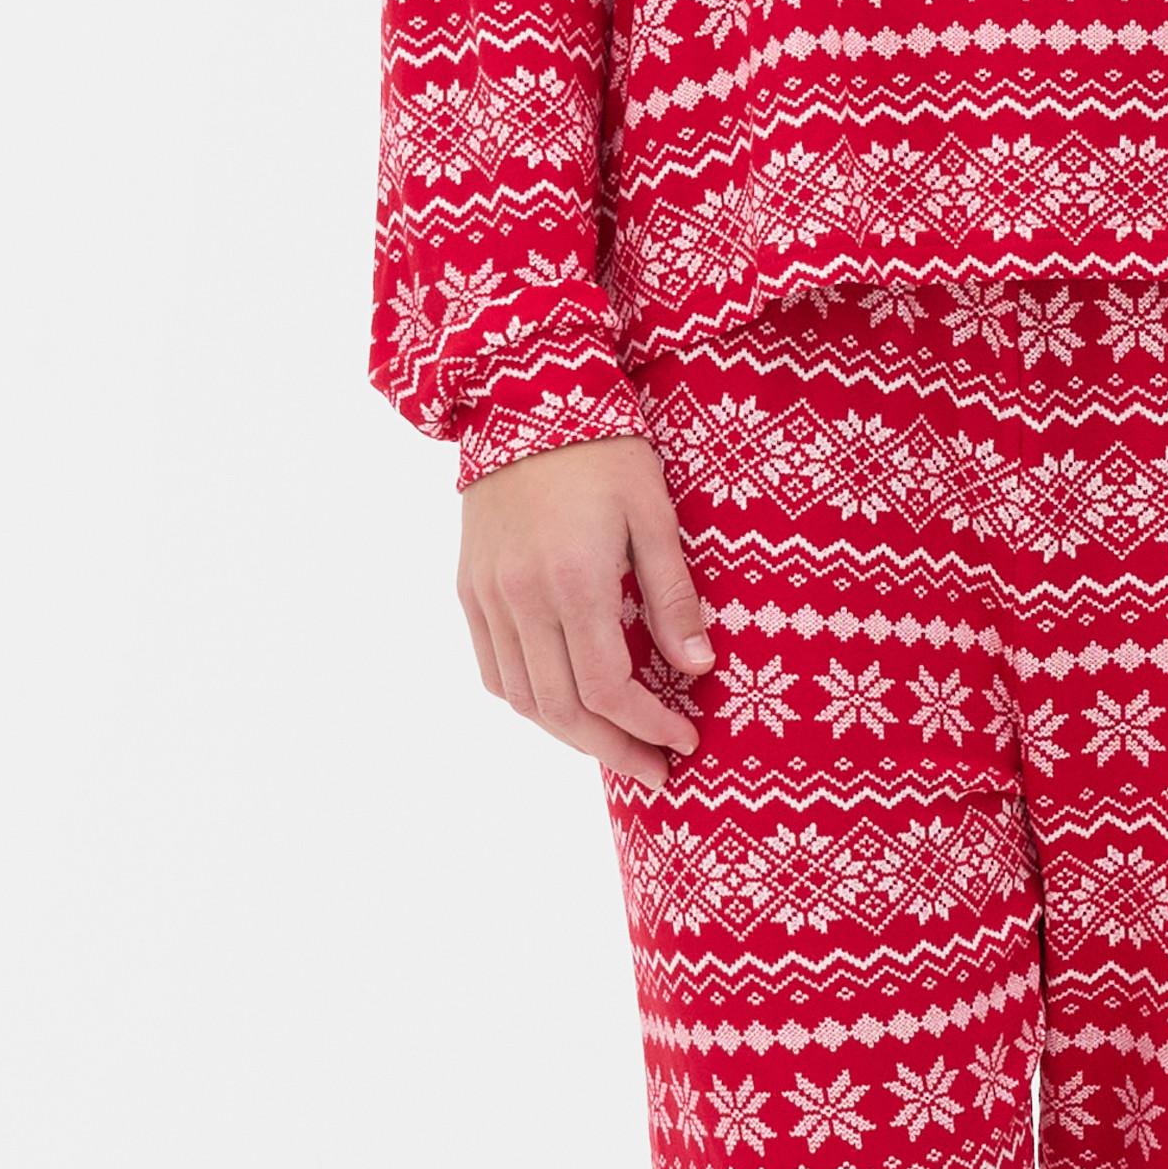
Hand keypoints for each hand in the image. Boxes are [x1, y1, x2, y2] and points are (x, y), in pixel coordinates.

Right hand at [457, 434, 718, 789]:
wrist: (523, 398)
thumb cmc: (602, 450)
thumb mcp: (654, 514)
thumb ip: (673, 596)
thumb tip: (699, 667)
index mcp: (573, 580)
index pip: (609, 687)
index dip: (648, 725)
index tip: (686, 739)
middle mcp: (521, 598)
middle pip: (563, 708)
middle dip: (614, 749)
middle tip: (657, 770)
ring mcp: (488, 596)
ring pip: (522, 699)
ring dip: (570, 736)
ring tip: (615, 746)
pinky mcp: (469, 589)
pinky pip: (492, 669)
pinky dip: (528, 701)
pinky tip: (564, 707)